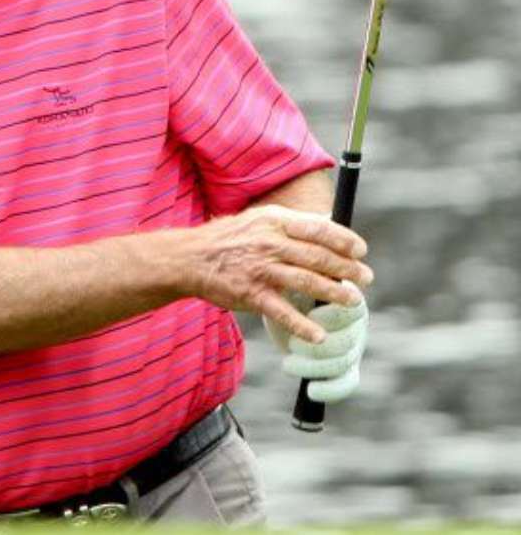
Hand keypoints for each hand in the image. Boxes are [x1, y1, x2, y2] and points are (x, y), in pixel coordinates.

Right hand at [187, 205, 373, 344]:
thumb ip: (291, 224)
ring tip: (352, 301)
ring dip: (335, 293)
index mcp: (275, 221)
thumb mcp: (259, 219)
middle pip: (319, 257)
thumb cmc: (229, 238)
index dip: (345, 240)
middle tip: (365, 278)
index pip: (319, 229)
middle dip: (348, 269)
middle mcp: (270, 243)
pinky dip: (303, 326)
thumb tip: (329, 226)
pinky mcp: (251, 294)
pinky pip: (283, 312)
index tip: (360, 251)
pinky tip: (318, 336)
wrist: (190, 258)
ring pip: (308, 282)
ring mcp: (261, 269)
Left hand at [275, 284, 368, 402]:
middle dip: (318, 346)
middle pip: (348, 342)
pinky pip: (346, 384)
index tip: (310, 316)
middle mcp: (356, 326)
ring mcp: (354, 349)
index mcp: (349, 301)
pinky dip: (329, 390)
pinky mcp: (347, 369)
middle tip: (292, 344)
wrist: (280, 309)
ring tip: (288, 364)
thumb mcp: (293, 285)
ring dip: (314, 367)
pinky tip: (311, 391)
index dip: (331, 317)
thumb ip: (303, 284)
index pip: (351, 311)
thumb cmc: (287, 293)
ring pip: (343, 364)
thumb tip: (307, 273)